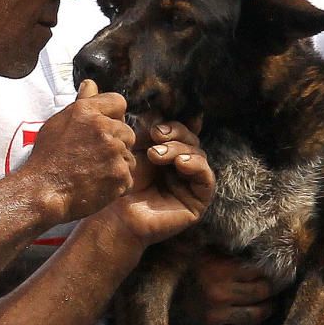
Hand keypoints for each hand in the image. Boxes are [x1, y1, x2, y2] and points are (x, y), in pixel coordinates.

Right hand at [16, 79, 137, 224]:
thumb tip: (91, 84)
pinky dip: (116, 182)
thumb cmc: (47, 158)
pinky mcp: (121, 175)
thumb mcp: (58, 123)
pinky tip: (97, 184)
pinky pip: (127, 176)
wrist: (42, 191)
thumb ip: (81, 102)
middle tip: (94, 155)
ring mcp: (115, 152)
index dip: (113, 115)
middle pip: (126, 130)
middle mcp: (104, 128)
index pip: (118, 102)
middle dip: (115, 142)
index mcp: (87, 111)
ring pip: (128, 154)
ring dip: (116, 162)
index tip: (104, 127)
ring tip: (93, 171)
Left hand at [108, 121, 214, 245]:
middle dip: (176, 134)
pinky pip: (207, 179)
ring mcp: (191, 186)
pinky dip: (197, 166)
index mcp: (169, 156)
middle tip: (155, 136)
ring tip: (157, 155)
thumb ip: (148, 131)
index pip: (182, 133)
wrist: (116, 215)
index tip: (159, 125)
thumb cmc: (122, 185)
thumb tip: (158, 108)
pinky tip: (180, 164)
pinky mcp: (198, 202)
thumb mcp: (136, 151)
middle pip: (192, 141)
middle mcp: (182, 169)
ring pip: (199, 156)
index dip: (177, 125)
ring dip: (181, 149)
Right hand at [173, 252, 277, 324]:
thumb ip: (224, 250)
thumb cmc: (177, 268)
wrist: (151, 293)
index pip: (258, 272)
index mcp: (219, 269)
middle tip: (269, 288)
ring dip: (266, 310)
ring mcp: (215, 315)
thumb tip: (251, 247)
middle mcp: (220, 293)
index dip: (266, 272)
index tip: (268, 272)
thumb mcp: (200, 251)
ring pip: (255, 316)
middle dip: (269, 291)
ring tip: (266, 306)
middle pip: (261, 293)